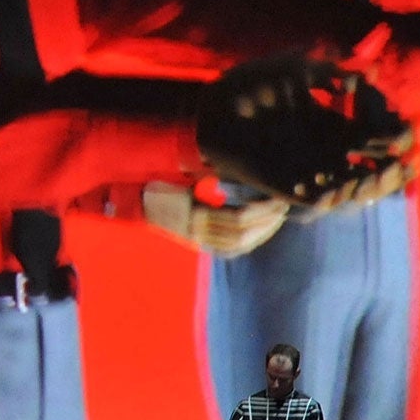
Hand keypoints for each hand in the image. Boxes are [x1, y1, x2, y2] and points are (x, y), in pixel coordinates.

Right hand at [142, 181, 290, 257]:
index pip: (237, 217)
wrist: (137, 201)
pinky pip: (227, 250)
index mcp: (194, 213)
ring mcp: (195, 240)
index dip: (260, 210)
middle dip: (266, 222)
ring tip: (276, 219)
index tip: (276, 199)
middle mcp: (196, 232)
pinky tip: (258, 233)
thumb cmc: (163, 183)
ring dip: (260, 233)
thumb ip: (212, 178)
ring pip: (237, 244)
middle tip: (282, 208)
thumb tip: (242, 170)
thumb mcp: (187, 178)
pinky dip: (247, 243)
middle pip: (240, 233)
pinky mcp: (196, 244)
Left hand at [197, 55, 417, 207]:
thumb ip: (332, 71)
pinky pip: (324, 198)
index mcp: (335, 122)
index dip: (402, 129)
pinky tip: (359, 181)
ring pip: (357, 185)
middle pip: (376, 162)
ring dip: (380, 180)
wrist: (214, 108)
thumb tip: (370, 71)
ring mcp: (312, 170)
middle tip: (419, 149)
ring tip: (398, 169)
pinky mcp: (291, 188)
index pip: (379, 131)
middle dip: (402, 156)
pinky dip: (343, 193)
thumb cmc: (254, 82)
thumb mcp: (297, 69)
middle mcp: (329, 150)